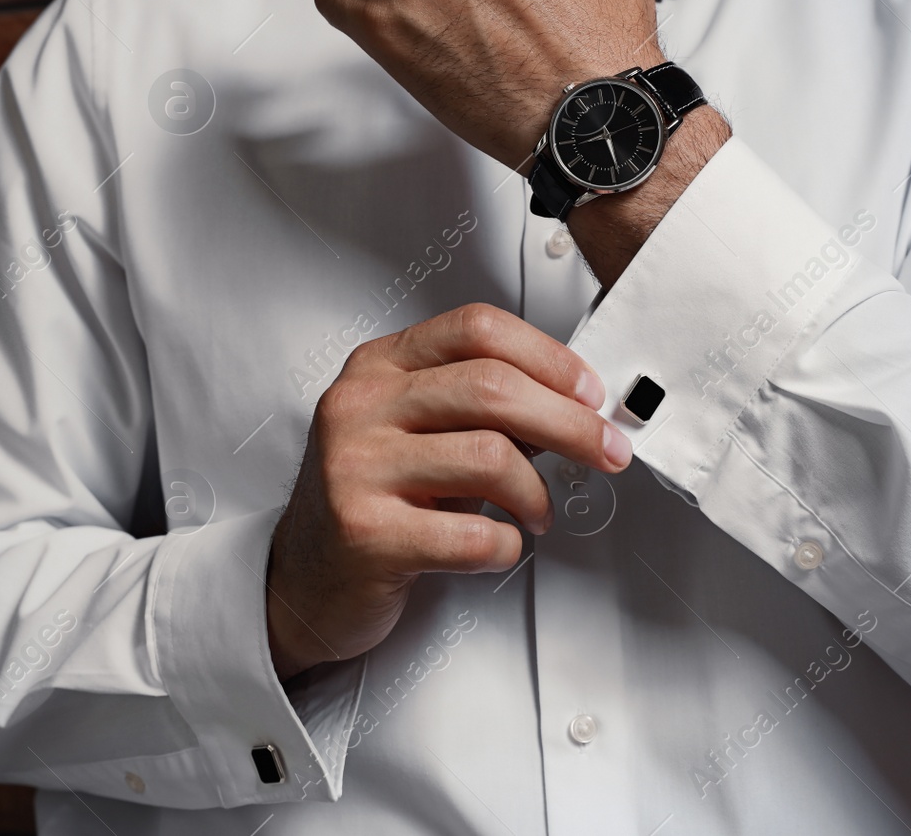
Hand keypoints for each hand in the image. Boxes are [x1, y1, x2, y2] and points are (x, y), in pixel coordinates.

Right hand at [266, 304, 633, 678]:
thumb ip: (475, 407)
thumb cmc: (373, 501)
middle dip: (570, 423)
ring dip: (536, 493)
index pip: (476, 329)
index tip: (588, 392)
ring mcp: (356, 467)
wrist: (305, 580)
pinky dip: (506, 545)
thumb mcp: (414, 432)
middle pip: (492, 388)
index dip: (548, 357)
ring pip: (491, 457)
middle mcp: (361, 406)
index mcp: (378, 367)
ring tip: (535, 512)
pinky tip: (499, 545)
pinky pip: (472, 533)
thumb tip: (571, 404)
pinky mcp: (365, 532)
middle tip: (606, 451)